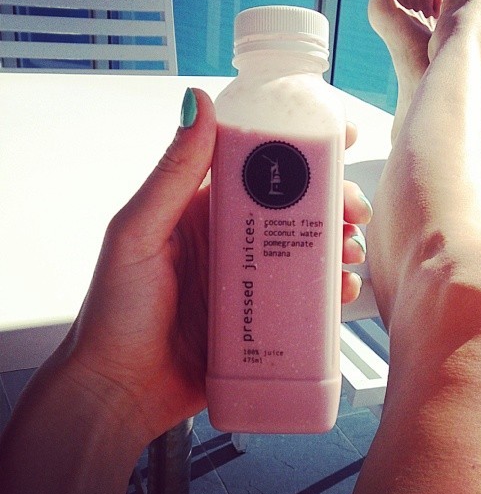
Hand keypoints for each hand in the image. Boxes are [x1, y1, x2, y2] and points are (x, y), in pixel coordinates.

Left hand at [64, 88, 371, 443]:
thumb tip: (196, 102)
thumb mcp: (139, 233)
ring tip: (350, 251)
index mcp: (204, 208)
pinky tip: (341, 290)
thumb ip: (171, 173)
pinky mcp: (265, 314)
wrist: (120, 392)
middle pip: (295, 204)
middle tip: (353, 209)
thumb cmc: (115, 312)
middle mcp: (233, 237)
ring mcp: (252, 276)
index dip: (300, 146)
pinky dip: (331, 288)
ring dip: (339, 242)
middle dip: (333, 199)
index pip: (258, 163)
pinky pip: (307, 294)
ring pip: (309, 247)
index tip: (336, 136)